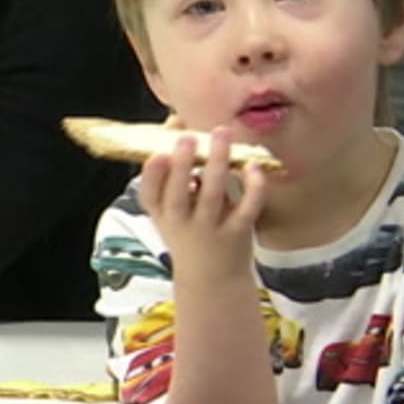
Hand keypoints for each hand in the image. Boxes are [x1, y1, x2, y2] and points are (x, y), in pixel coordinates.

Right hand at [138, 128, 266, 285]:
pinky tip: (253, 167)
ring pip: (213, 194)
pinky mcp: (237, 233)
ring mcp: (210, 229)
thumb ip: (173, 175)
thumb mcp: (172, 211)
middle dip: (181, 166)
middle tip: (187, 138)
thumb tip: (176, 122)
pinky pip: (246, 208)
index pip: (150, 196)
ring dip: (217, 163)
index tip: (156, 155)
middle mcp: (182, 223)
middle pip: (179, 194)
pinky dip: (252, 187)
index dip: (152, 176)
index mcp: (163, 215)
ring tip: (221, 134)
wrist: (212, 281)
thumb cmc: (190, 235)